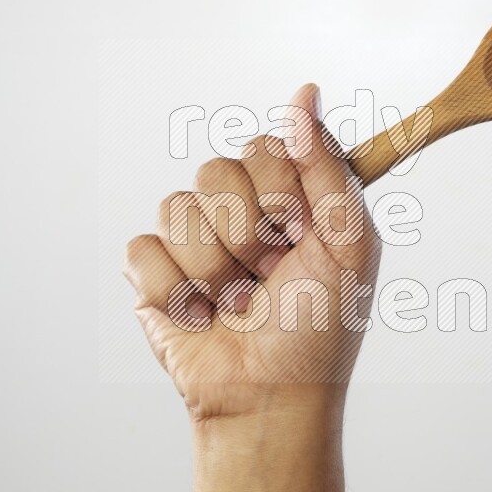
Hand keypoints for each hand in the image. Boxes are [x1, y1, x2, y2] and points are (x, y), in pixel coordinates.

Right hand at [124, 83, 381, 420]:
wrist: (272, 399)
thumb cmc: (319, 330)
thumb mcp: (349, 244)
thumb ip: (327, 165)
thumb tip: (305, 93)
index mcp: (284, 197)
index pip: (263, 147)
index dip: (279, 194)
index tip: (298, 236)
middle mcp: (236, 210)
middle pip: (215, 172)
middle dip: (247, 237)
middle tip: (269, 277)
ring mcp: (191, 240)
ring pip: (177, 209)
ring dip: (214, 271)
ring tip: (237, 304)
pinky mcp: (152, 273)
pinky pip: (143, 248)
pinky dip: (175, 291)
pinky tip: (201, 316)